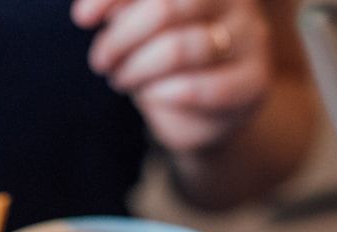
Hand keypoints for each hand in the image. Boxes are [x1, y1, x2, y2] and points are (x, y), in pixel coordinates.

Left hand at [72, 0, 271, 152]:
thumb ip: (123, 11)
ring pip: (180, 48)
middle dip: (121, 37)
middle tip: (101, 61)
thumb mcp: (139, 31)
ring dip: (137, 69)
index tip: (82, 19)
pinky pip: (202, 88)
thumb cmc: (164, 64)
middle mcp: (234, 1)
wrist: (204, 116)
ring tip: (122, 80)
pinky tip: (154, 96)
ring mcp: (250, 39)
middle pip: (165, 8)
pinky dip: (166, 94)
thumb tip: (85, 11)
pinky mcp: (254, 83)